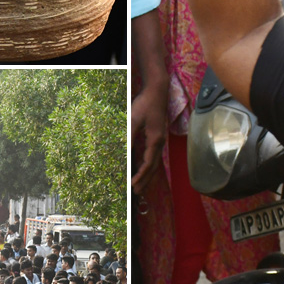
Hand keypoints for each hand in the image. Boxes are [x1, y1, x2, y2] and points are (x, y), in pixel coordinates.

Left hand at [131, 77, 167, 194]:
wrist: (157, 90)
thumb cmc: (146, 104)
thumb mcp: (134, 120)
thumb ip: (130, 137)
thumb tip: (124, 153)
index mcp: (155, 141)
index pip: (148, 164)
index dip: (140, 177)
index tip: (133, 186)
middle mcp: (159, 143)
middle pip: (153, 167)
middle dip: (145, 181)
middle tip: (138, 193)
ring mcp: (159, 140)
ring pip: (154, 163)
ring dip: (148, 175)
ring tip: (141, 185)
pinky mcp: (157, 136)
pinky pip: (153, 156)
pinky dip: (148, 165)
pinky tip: (142, 168)